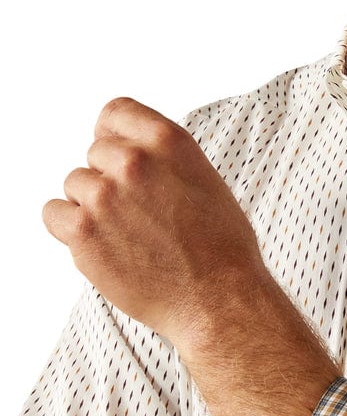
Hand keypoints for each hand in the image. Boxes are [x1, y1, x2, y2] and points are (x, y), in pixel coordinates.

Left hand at [41, 96, 266, 343]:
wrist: (219, 302)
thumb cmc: (224, 253)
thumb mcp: (208, 185)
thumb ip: (167, 162)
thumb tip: (135, 157)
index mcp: (169, 143)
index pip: (115, 113)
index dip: (116, 138)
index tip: (123, 162)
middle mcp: (134, 162)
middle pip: (95, 153)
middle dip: (111, 180)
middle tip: (139, 217)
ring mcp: (105, 196)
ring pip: (76, 184)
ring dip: (94, 208)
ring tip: (129, 239)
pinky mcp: (83, 232)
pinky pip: (53, 213)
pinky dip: (70, 230)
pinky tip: (103, 247)